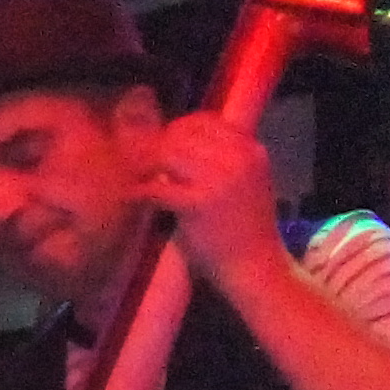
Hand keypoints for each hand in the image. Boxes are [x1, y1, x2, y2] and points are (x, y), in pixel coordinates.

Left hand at [140, 109, 291, 297]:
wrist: (256, 268)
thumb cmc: (246, 230)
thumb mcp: (246, 183)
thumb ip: (222, 160)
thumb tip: (179, 142)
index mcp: (251, 150)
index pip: (205, 121)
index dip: (176, 130)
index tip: (162, 144)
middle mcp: (239, 158)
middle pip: (183, 134)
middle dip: (158, 146)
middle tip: (142, 162)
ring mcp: (220, 180)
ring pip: (167, 154)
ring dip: (147, 164)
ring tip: (136, 177)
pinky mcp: (199, 204)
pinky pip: (157, 188)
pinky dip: (140, 192)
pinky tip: (132, 198)